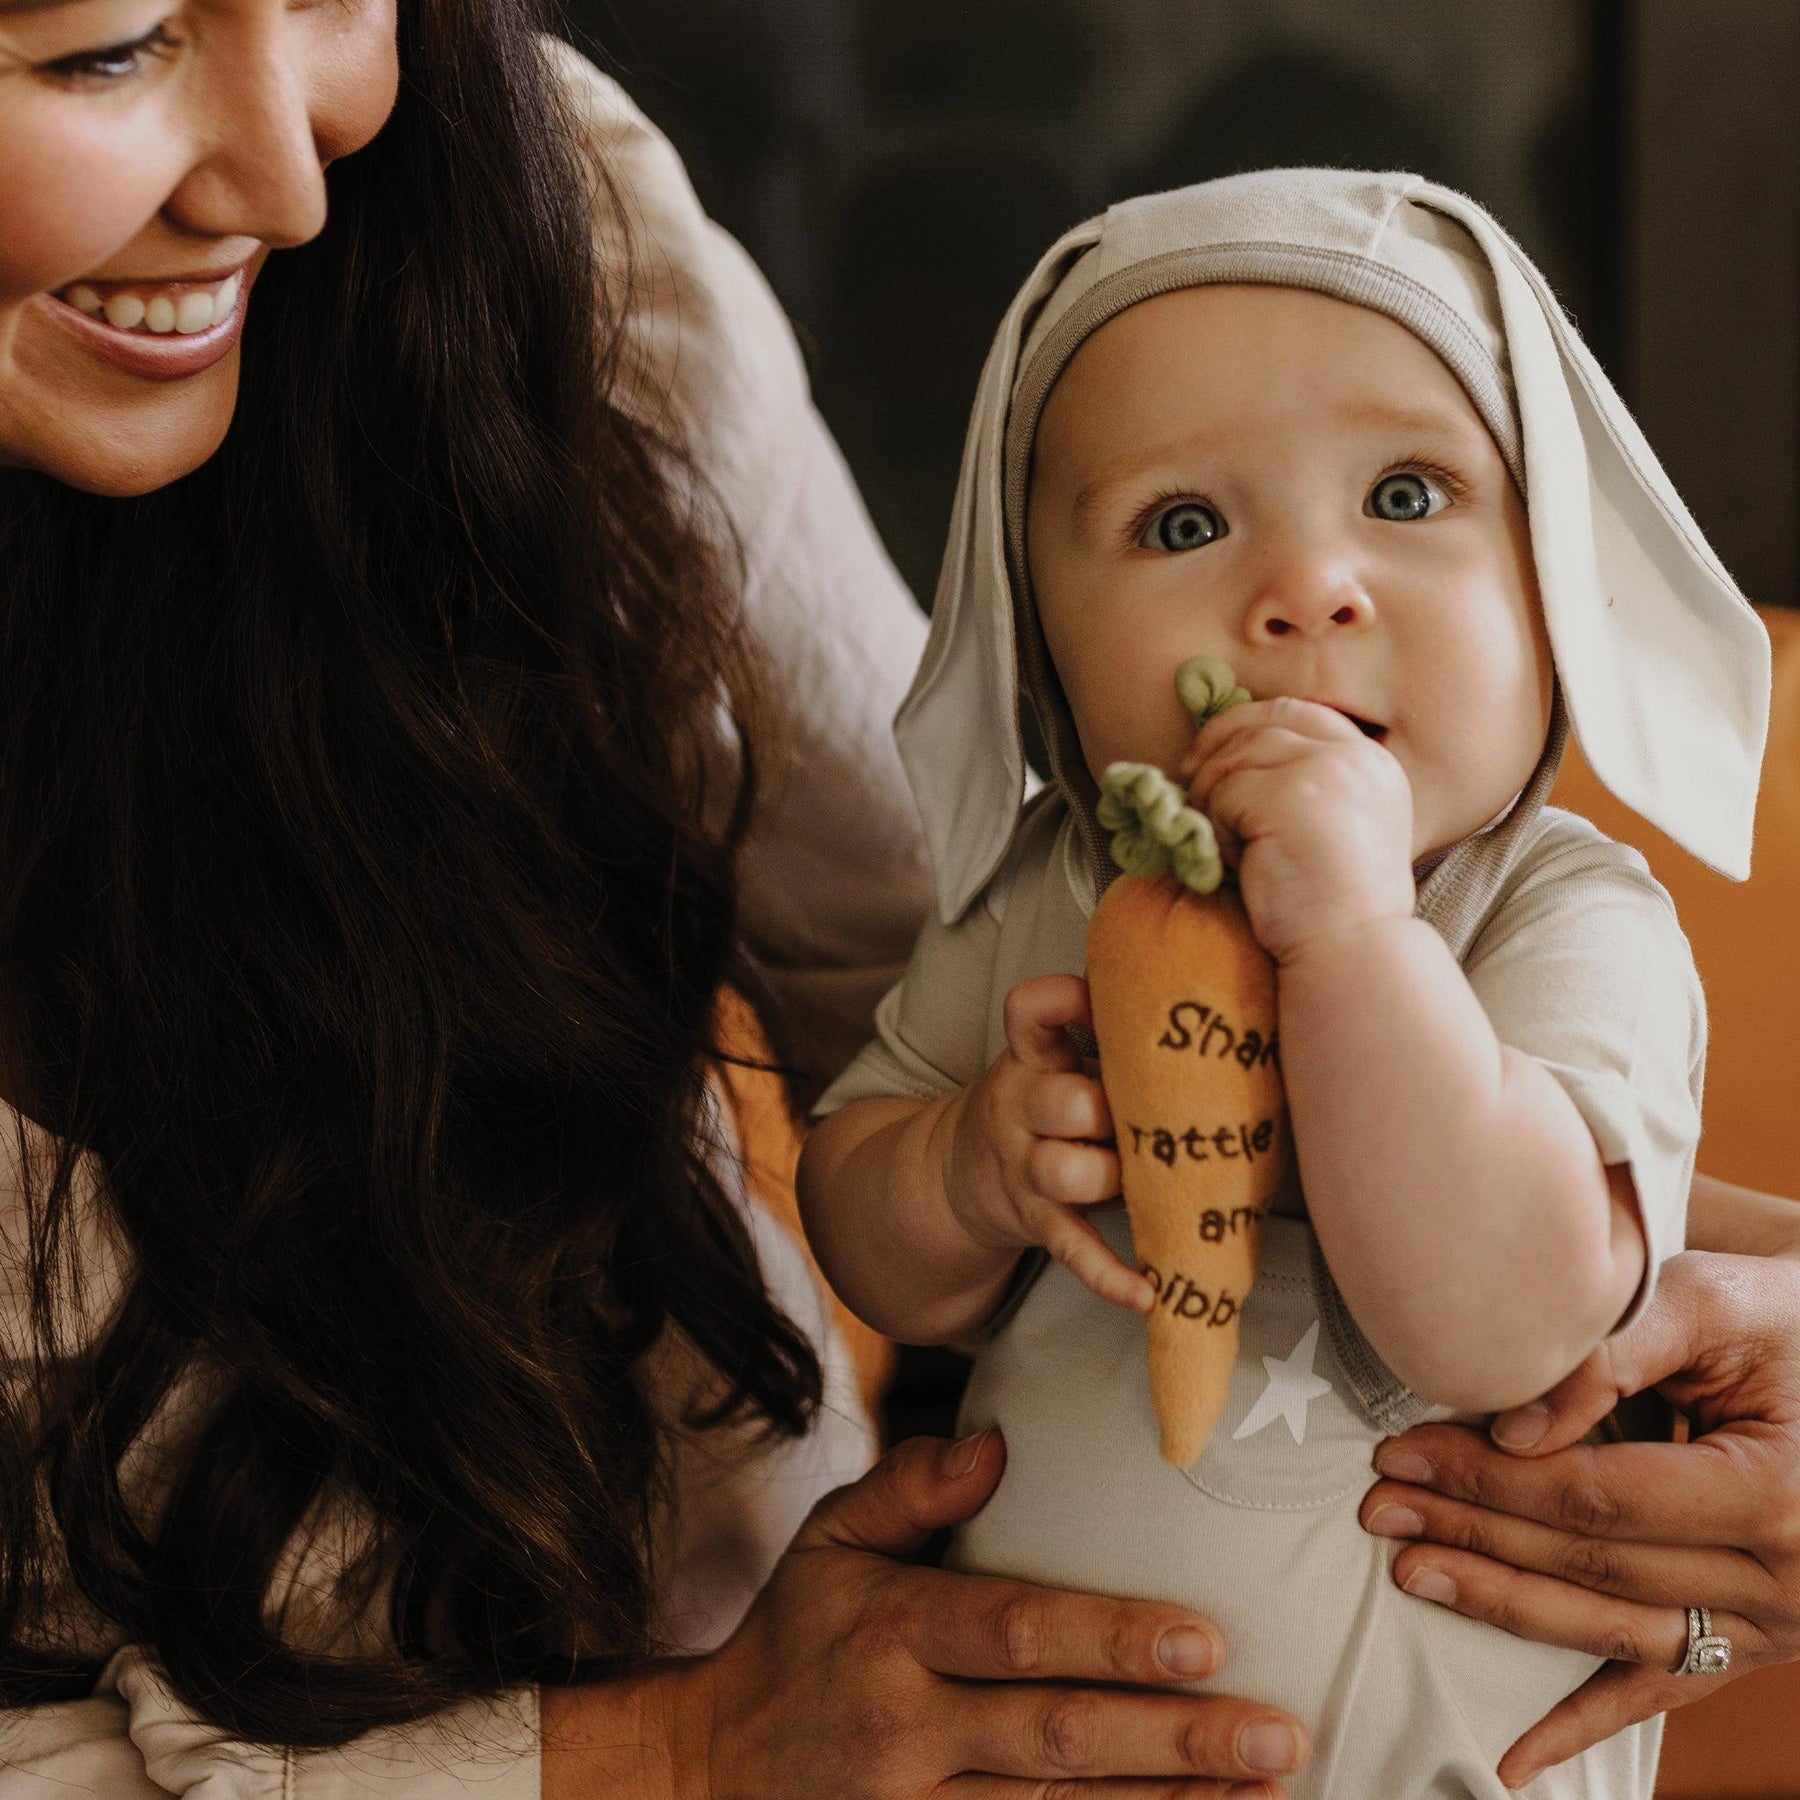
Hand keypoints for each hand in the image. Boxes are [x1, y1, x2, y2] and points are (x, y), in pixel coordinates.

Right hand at [689, 1431, 1310, 1796]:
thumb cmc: (795, 1636)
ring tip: (1268, 1785)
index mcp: (892, 1628)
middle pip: (1055, 1734)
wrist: (708, 1766)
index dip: (1112, 1638)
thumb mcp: (830, 1539)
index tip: (1209, 1637)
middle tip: (1277, 1729)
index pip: (1016, 1632)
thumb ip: (909, 1484)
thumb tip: (997, 1444)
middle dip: (1174, 1739)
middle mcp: (907, 1723)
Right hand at [944, 974, 1146, 1311]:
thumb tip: (1195, 1000)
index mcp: (1030, 1058)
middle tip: (1141, 1113)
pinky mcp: (1039, 1222)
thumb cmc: (1039, 1105)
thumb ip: (1104, 1033)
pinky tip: (1148, 1292)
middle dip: (1109, 1110)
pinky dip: (1111, 1275)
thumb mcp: (1049, 1058)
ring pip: (1065, 1173)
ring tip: (1141, 1177)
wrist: (957, 1174)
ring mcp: (1026, 1168)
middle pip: (1063, 1102)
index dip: (1064, 1000)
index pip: (1028, 1010)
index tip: (1103, 1001)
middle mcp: (1020, 1108)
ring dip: (1113, 1177)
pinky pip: (1075, 1251)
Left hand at [1178, 698, 1412, 964]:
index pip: (1297, 711)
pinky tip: (1240, 863)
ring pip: (1236, 757)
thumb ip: (1300, 785)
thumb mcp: (1331, 829)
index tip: (1210, 755)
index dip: (1243, 724)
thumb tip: (1224, 758)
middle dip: (1216, 749)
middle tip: (1187, 783)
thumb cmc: (1330, 908)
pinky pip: (1224, 794)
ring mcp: (1326, 770)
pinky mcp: (1291, 794)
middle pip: (1262, 721)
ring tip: (1231, 847)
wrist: (1349, 951)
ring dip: (1215, 799)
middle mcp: (1356, 756)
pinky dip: (1218, 828)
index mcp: (1373, 761)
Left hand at [1357, 1250, 1799, 1788]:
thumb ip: (1610, 1355)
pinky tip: (1515, 1758)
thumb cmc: (1782, 1324)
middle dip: (1474, 1534)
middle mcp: (1782, 1579)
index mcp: (1770, 1494)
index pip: (1596, 1497)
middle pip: (1593, 1562)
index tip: (1405, 1455)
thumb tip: (1516, 1428)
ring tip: (1411, 1572)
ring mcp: (1774, 1627)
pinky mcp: (1757, 1645)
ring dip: (1502, 1607)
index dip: (1491, 1479)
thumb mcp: (1708, 1302)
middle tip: (1380, 1507)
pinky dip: (1584, 1723)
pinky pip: (1662, 1690)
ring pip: (1611, 1629)